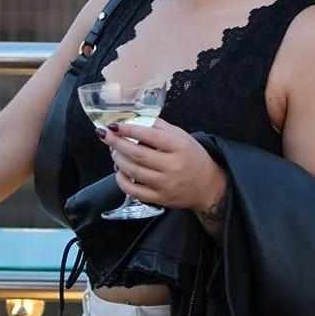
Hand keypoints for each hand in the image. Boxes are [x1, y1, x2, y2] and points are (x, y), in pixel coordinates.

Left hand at [96, 118, 228, 222]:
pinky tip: (118, 171)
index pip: (150, 136)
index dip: (129, 129)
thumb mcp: (183, 137)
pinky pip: (134, 191)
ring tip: (113, 151)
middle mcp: (172, 166)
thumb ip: (160, 127)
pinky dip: (121, 180)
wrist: (209, 188)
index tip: (114, 125)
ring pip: (133, 171)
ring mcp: (165, 184)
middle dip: (117, 143)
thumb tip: (135, 116)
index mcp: (179, 147)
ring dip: (118, 160)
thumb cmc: (194, 158)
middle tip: (105, 135)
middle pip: (138, 154)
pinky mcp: (160, 199)